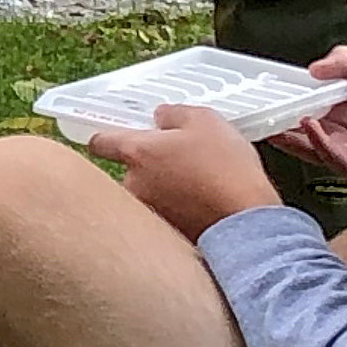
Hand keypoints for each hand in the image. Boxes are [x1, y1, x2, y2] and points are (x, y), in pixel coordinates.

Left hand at [89, 103, 280, 237]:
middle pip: (127, 169)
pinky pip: (164, 212)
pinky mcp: (165, 233)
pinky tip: (202, 200)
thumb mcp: (206, 120)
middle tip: (176, 156)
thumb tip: (161, 116)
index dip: (107, 136)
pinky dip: (177, 206)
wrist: (246, 221)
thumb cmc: (226, 169)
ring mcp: (147, 212)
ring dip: (163, 186)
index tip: (118, 134)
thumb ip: (174, 113)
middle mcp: (134, 185)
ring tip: (196, 180)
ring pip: (147, 192)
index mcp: (137, 153)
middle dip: (147, 164)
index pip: (100, 142)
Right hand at [275, 45, 346, 187]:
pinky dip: (319, 143)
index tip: (267, 95)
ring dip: (293, 137)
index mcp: (343, 109)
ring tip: (279, 121)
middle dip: (279, 125)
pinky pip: (334, 158)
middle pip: (302, 133)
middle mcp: (344, 132)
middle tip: (259, 115)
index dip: (285, 104)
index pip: (305, 108)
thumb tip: (313, 70)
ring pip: (311, 148)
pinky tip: (309, 126)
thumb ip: (344, 61)